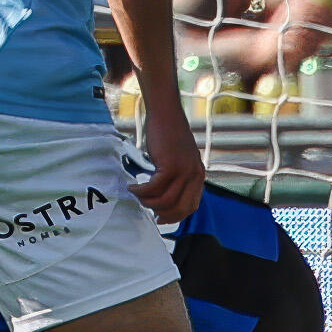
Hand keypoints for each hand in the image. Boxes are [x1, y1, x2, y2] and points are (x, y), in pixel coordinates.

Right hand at [131, 103, 204, 223]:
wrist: (166, 114)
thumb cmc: (169, 134)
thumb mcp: (181, 158)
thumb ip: (179, 176)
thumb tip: (165, 196)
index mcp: (198, 175)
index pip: (191, 206)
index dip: (175, 216)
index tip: (161, 217)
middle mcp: (195, 175)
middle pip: (179, 208)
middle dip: (162, 213)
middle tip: (147, 209)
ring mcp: (184, 171)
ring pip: (165, 201)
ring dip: (148, 202)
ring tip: (137, 195)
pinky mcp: (170, 166)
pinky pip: (154, 188)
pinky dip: (141, 191)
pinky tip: (133, 187)